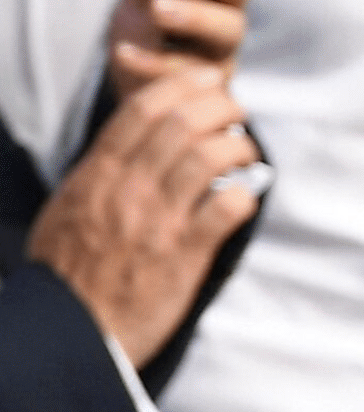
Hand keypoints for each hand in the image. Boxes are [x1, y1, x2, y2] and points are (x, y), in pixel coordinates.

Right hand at [26, 66, 259, 367]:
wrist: (70, 332)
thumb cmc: (69, 272)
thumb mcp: (68, 210)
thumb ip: (99, 175)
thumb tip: (130, 145)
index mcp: (98, 176)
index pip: (141, 112)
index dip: (181, 87)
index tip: (207, 79)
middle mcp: (128, 191)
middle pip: (182, 125)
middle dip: (220, 107)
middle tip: (237, 111)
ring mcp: (158, 221)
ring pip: (209, 158)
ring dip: (238, 146)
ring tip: (247, 151)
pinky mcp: (184, 255)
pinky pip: (226, 209)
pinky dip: (245, 195)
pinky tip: (247, 196)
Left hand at [106, 0, 252, 98]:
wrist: (139, 88)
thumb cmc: (148, 33)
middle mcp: (228, 15)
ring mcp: (223, 53)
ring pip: (228, 30)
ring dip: (196, 15)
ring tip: (158, 8)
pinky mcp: (209, 90)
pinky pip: (188, 74)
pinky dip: (155, 62)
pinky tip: (124, 51)